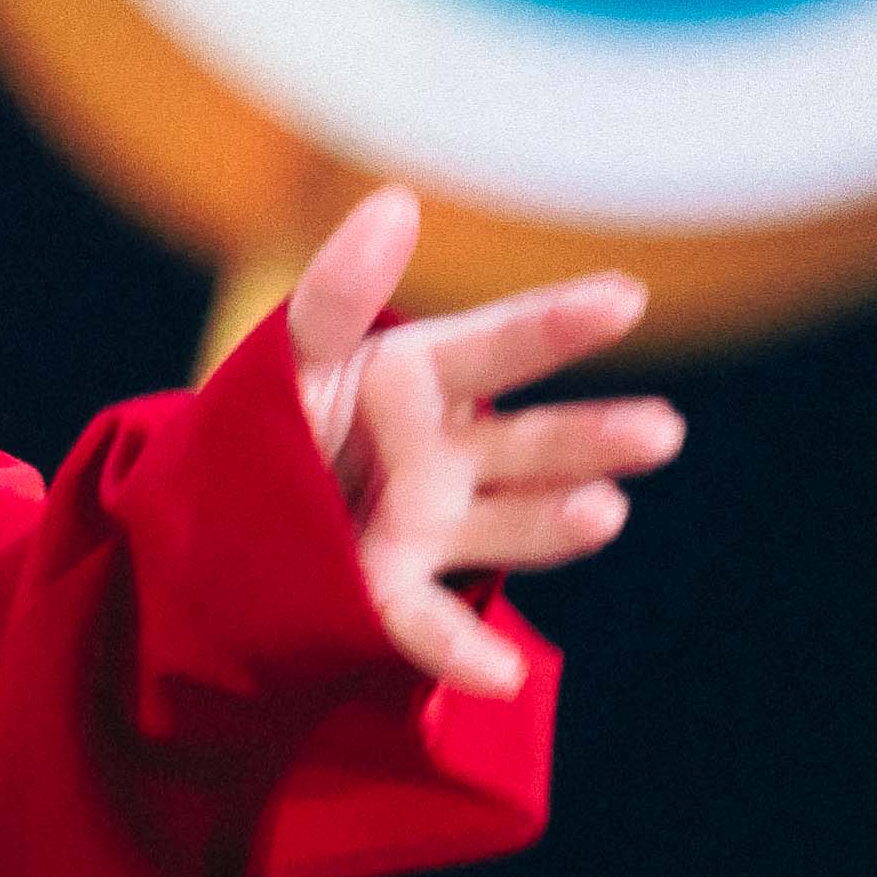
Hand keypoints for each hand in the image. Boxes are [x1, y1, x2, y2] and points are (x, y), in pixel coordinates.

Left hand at [281, 184, 682, 697]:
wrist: (214, 512)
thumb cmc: (275, 415)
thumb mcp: (295, 351)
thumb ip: (339, 291)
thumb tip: (397, 202)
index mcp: (426, 381)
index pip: (499, 347)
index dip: (556, 324)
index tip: (623, 299)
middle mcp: (448, 457)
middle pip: (531, 443)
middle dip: (593, 438)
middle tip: (661, 431)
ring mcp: (429, 529)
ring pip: (507, 525)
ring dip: (557, 524)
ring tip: (604, 513)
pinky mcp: (388, 595)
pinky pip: (427, 624)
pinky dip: (462, 650)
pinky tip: (502, 674)